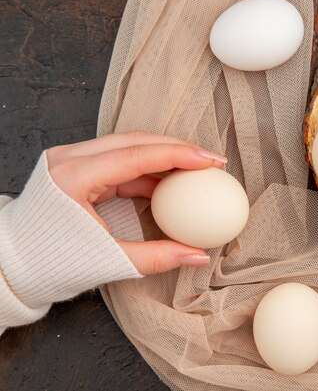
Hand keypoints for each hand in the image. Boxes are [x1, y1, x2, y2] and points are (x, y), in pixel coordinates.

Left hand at [46, 132, 226, 274]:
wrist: (12, 263)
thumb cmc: (52, 263)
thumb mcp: (109, 261)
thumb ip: (157, 257)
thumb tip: (199, 255)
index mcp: (74, 177)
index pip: (138, 155)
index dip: (180, 155)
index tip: (211, 161)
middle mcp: (71, 159)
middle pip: (136, 140)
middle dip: (179, 148)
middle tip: (212, 162)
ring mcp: (72, 160)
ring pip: (129, 145)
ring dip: (165, 156)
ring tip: (197, 171)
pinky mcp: (76, 168)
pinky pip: (120, 160)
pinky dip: (148, 169)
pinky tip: (171, 183)